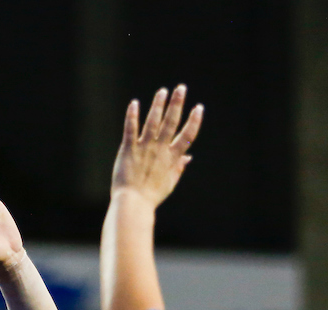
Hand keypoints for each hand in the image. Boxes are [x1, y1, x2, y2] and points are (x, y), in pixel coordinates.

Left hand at [110, 84, 202, 206]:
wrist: (133, 203)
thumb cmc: (152, 196)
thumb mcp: (170, 183)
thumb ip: (179, 168)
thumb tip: (188, 157)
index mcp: (172, 158)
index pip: (187, 135)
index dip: (194, 120)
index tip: (199, 107)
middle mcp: (160, 150)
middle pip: (171, 123)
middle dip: (177, 104)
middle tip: (181, 88)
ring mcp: (144, 148)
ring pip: (153, 122)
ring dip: (158, 105)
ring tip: (162, 91)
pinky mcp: (128, 149)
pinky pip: (131, 129)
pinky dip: (133, 116)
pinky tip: (135, 103)